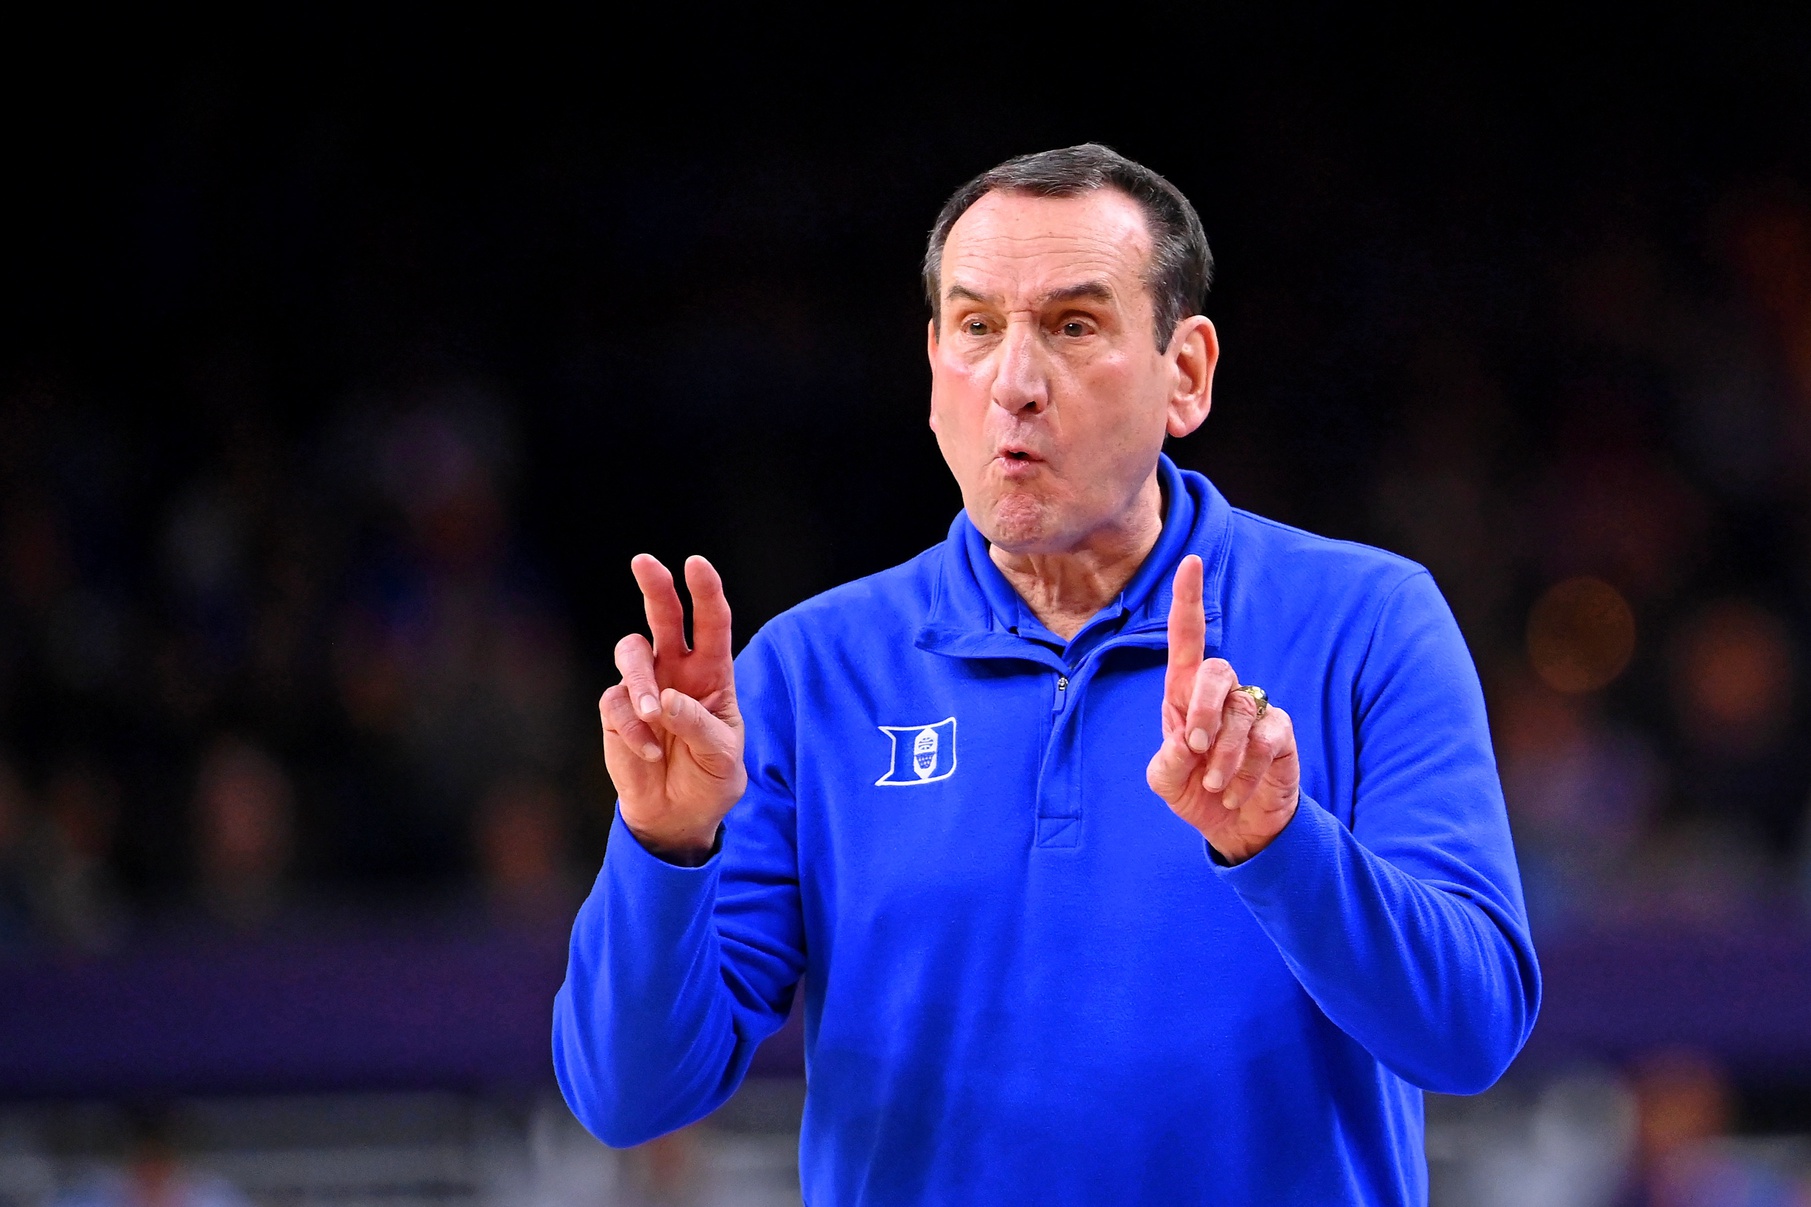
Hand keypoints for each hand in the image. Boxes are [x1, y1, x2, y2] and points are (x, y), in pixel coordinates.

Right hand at [599, 554, 745, 860]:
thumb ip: (699, 725)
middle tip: (645, 562)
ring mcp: (644, 688)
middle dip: (655, 586)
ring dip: (640, 679)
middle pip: (662, 616)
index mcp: (712, 672)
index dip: (705, 591)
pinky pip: (616, 704)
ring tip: (654, 714)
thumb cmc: (711, 779)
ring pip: (631, 653)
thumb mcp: (722, 756)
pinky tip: (651, 753)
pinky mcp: (617, 712)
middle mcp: (676, 670)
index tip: (696, 564)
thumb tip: (665, 700)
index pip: (711, 623)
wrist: (679, 815)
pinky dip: (633, 729)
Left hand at [1146, 554, 1299, 863]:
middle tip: (1194, 747)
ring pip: (1241, 712)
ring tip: (1214, 786)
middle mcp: (1220, 693)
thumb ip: (1167, 760)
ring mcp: (1253, 709)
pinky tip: (1236, 791)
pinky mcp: (1280, 732)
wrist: (1234, 826)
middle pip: (1216, 670)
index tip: (1191, 562)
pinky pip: (1267, 738)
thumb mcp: (1166, 780)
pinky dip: (1248, 770)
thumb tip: (1189, 742)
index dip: (1187, 601)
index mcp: (1183, 694)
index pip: (1186, 639)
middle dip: (1202, 708)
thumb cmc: (1193, 791)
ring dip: (1224, 756)